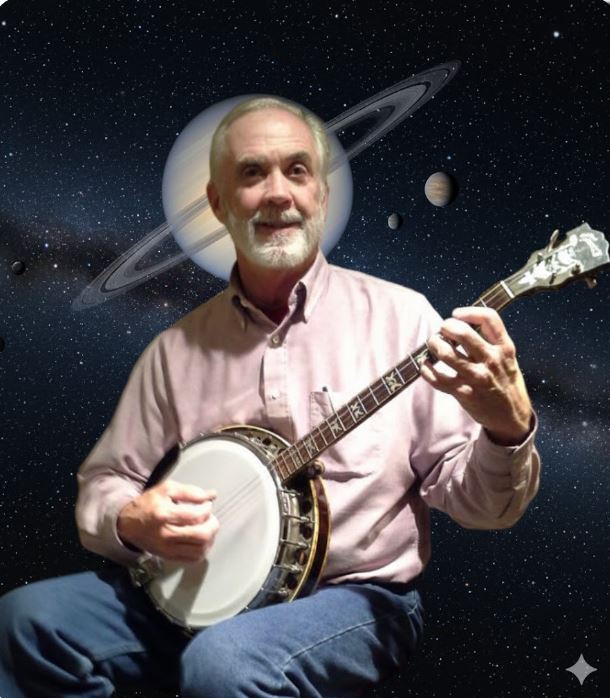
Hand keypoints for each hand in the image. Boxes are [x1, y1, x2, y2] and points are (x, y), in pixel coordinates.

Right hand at [117, 480, 218, 562]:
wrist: (129, 524)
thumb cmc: (149, 504)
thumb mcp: (167, 489)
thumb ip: (191, 491)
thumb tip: (212, 495)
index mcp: (164, 514)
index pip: (196, 515)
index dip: (207, 509)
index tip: (207, 504)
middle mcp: (166, 534)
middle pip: (201, 535)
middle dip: (213, 524)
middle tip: (210, 517)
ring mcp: (167, 549)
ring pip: (200, 549)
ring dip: (210, 538)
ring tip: (207, 527)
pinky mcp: (169, 557)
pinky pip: (193, 559)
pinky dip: (203, 550)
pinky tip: (201, 540)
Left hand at [420, 307, 532, 445]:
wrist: (512, 418)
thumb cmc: (506, 383)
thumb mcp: (508, 358)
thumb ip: (491, 342)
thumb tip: (462, 324)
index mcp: (504, 348)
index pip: (489, 318)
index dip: (469, 312)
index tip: (457, 314)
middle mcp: (491, 360)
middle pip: (462, 333)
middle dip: (446, 327)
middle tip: (442, 330)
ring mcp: (476, 377)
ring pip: (446, 353)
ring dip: (434, 345)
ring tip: (434, 345)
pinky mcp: (463, 393)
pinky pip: (436, 378)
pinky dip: (426, 369)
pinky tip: (426, 365)